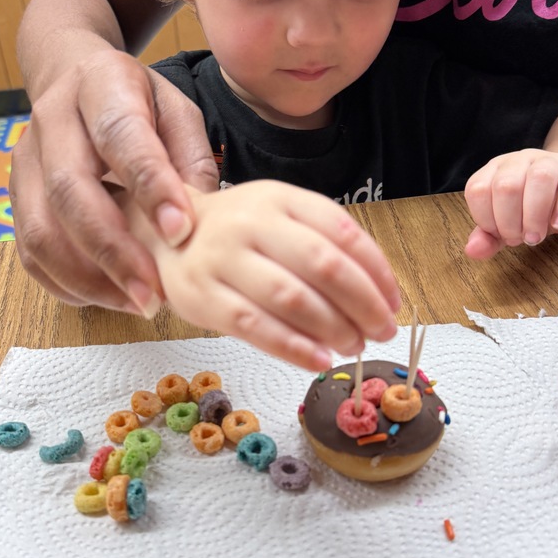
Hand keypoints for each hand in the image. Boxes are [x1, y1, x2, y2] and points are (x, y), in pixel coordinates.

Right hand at [10, 49, 218, 312]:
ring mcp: (24, 162)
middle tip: (153, 294)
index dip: (149, 186)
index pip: (120, 136)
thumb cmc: (135, 102)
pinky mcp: (14, 198)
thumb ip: (190, 158)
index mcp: (100, 85)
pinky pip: (30, 253)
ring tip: (136, 302)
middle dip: (113, 251)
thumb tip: (197, 222)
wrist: (71, 77)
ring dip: (88, 278)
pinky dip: (68, 284)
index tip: (180, 231)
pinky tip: (108, 295)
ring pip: (40, 231)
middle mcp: (51, 121)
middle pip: (68, 191)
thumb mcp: (176, 110)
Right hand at [140, 180, 400, 371]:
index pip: (342, 231)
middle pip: (323, 265)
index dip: (376, 272)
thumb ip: (325, 245)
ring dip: (333, 328)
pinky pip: (255, 327)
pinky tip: (318, 359)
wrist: (165, 233)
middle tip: (381, 329)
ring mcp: (222, 259)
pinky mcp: (201, 297)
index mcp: (279, 198)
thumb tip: (380, 296)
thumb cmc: (238, 234)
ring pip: (291, 297)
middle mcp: (250, 222)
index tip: (393, 302)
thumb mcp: (281, 218)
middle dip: (363, 304)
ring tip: (353, 345)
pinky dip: (293, 347)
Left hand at [464, 149, 557, 259]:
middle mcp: (519, 161)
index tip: (501, 235)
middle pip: (506, 186)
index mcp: (494, 171)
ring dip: (535, 215)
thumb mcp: (507, 225)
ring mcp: (550, 161)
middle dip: (510, 222)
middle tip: (521, 239)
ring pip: (539, 178)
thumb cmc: (533, 210)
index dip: (486, 219)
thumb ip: (487, 237)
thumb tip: (471, 250)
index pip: (477, 190)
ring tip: (536, 236)